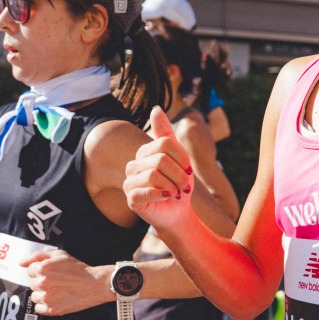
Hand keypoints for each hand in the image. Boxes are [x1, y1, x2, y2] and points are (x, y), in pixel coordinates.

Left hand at [22, 250, 110, 315]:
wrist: (95, 284)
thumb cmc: (78, 268)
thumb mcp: (60, 255)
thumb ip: (38, 256)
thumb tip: (21, 263)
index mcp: (43, 268)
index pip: (30, 271)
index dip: (41, 271)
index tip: (52, 273)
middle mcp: (42, 282)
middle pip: (32, 284)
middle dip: (42, 282)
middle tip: (57, 281)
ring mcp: (46, 297)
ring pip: (34, 296)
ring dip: (43, 294)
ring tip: (57, 291)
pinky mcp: (52, 309)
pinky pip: (38, 308)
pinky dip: (45, 305)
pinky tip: (57, 299)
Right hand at [124, 106, 193, 229]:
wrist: (177, 211)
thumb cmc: (177, 183)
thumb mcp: (178, 157)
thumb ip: (166, 133)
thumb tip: (155, 108)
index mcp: (144, 152)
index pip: (165, 142)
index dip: (182, 157)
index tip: (188, 169)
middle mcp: (133, 165)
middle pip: (162, 160)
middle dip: (180, 175)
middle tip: (183, 186)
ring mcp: (129, 182)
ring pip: (155, 175)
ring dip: (173, 186)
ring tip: (175, 193)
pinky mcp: (131, 198)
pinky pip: (148, 191)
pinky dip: (163, 194)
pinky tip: (167, 198)